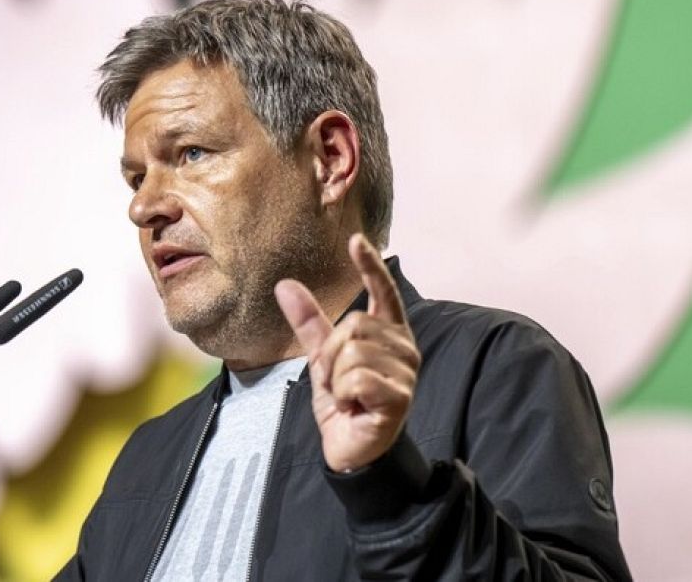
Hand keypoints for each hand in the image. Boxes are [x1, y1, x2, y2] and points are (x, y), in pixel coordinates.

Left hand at [275, 233, 419, 472]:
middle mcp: (404, 347)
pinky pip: (356, 377)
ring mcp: (406, 371)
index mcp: (388, 334)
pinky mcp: (400, 395)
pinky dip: (343, 393)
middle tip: (338, 381)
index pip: (383, 292)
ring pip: (352, 351)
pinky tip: (355, 406)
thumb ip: (309, 323)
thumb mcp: (321, 359)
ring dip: (336, 378)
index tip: (356, 240)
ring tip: (348, 396)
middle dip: (332, 353)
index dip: (370, 266)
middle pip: (355, 324)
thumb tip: (285, 285)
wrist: (353, 450)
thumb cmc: (344, 402)